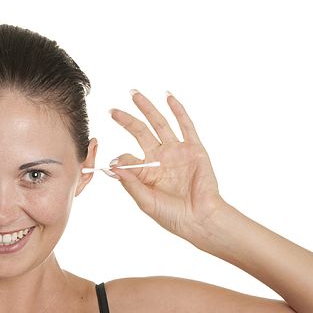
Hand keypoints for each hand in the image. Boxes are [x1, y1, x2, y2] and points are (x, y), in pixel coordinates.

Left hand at [109, 90, 224, 240]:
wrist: (200, 218)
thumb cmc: (172, 215)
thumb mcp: (146, 201)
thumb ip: (130, 182)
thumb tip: (113, 165)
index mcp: (146, 171)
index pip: (128, 156)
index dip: (120, 157)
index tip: (115, 162)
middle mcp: (160, 158)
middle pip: (140, 132)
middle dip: (126, 120)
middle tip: (112, 110)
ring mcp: (177, 152)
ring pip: (159, 124)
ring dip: (147, 108)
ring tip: (134, 94)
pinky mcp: (194, 149)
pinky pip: (185, 126)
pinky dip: (177, 111)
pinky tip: (168, 98)